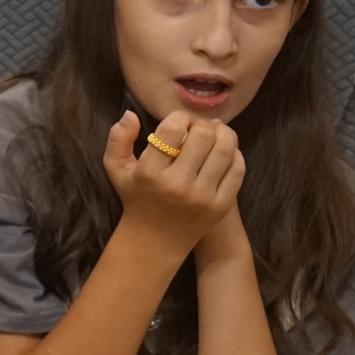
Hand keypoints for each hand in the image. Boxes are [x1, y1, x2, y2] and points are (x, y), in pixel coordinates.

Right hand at [103, 109, 244, 257]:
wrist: (155, 240)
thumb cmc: (136, 198)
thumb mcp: (117, 169)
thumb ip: (118, 139)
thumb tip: (130, 114)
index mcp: (150, 173)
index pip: (173, 129)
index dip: (180, 117)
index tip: (178, 122)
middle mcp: (177, 184)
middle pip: (203, 136)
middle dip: (202, 124)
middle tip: (197, 127)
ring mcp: (202, 197)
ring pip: (225, 149)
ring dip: (223, 133)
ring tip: (215, 133)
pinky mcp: (221, 206)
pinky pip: (237, 169)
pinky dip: (234, 153)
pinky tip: (224, 151)